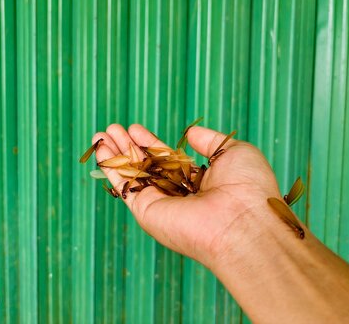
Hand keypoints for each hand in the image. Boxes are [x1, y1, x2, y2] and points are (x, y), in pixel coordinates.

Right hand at [92, 124, 282, 265]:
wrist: (244, 221)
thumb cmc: (248, 187)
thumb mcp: (233, 151)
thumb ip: (210, 141)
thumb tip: (191, 133)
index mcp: (197, 181)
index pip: (166, 158)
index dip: (149, 142)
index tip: (135, 127)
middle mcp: (176, 193)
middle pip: (145, 165)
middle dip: (127, 146)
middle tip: (112, 128)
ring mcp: (160, 202)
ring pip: (132, 174)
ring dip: (115, 153)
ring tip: (100, 134)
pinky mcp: (146, 211)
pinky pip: (124, 186)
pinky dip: (111, 168)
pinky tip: (101, 150)